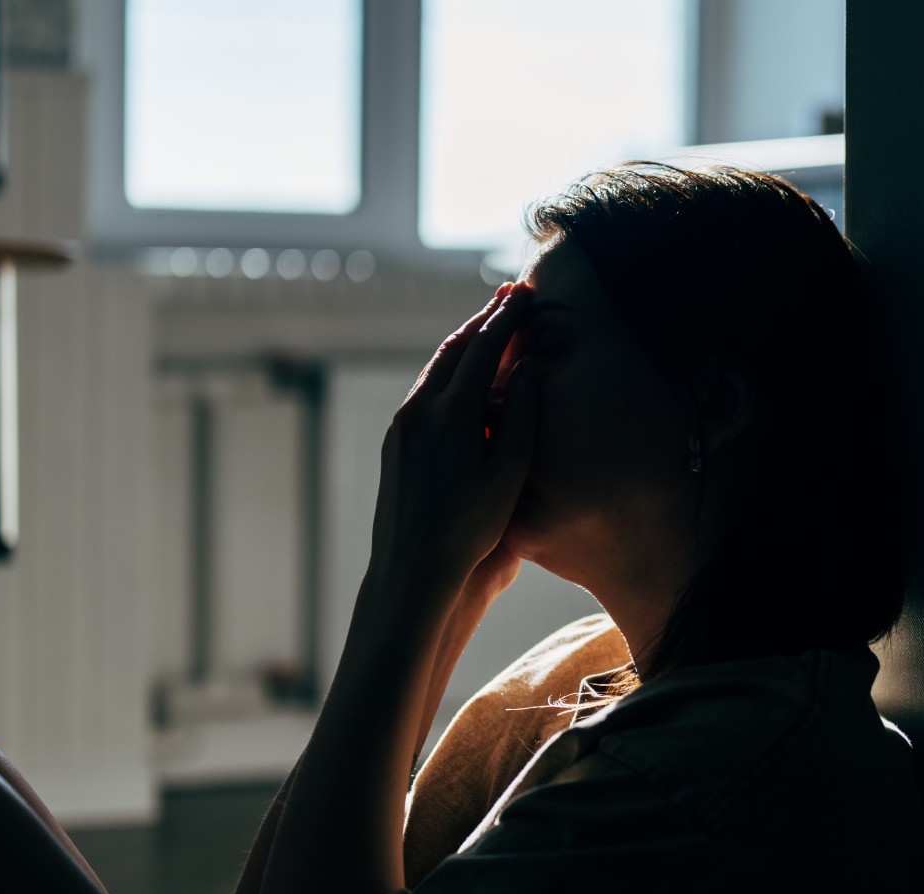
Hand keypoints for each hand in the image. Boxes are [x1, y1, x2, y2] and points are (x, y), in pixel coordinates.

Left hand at [370, 282, 539, 590]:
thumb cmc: (470, 529)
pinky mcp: (395, 439)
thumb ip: (524, 416)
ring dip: (465, 342)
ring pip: (437, 368)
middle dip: (485, 319)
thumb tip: (528, 368)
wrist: (412, 567)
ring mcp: (403, 424)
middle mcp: (420, 411)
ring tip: (489, 324)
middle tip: (510, 296)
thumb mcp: (510, 474)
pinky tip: (463, 373)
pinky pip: (426, 391)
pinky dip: (450, 370)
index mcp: (453, 415)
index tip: (528, 297)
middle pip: (456, 348)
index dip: (508, 320)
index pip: (484, 350)